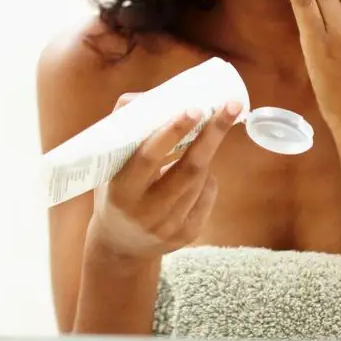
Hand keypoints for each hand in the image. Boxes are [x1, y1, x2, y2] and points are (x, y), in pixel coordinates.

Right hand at [86, 95, 241, 260]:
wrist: (120, 244)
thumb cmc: (116, 189)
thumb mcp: (109, 162)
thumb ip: (127, 127)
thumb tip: (158, 96)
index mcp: (121, 189)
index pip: (149, 156)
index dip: (173, 132)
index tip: (195, 108)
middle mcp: (145, 212)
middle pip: (188, 169)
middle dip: (212, 134)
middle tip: (230, 106)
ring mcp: (168, 227)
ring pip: (201, 179)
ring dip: (207, 151)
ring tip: (208, 132)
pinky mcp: (187, 236)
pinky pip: (208, 194)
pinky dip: (207, 175)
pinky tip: (198, 169)